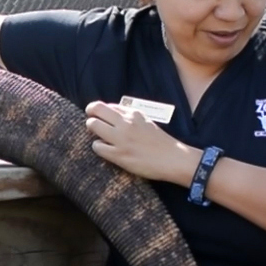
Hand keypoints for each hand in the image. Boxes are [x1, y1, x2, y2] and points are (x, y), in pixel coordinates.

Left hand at [83, 100, 199, 184]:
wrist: (174, 159)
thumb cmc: (161, 143)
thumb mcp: (146, 122)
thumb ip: (130, 117)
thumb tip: (112, 113)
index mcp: (134, 114)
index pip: (108, 106)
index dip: (102, 112)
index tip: (103, 118)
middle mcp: (126, 123)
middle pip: (96, 109)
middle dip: (91, 114)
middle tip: (92, 122)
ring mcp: (121, 138)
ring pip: (92, 125)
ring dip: (91, 129)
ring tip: (98, 136)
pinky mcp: (119, 154)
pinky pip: (97, 146)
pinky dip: (98, 147)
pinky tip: (105, 150)